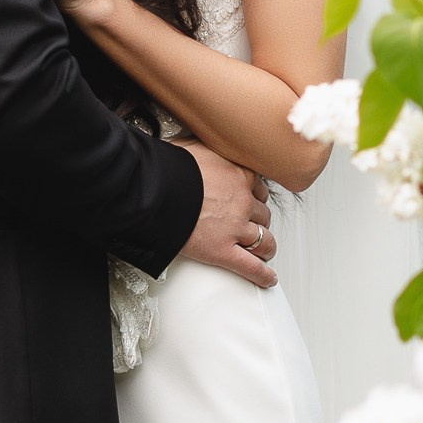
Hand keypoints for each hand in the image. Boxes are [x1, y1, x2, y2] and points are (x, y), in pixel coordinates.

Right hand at [179, 144, 276, 290]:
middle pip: (263, 215)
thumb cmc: (168, 169)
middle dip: (259, 221)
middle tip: (252, 226)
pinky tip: (267, 279)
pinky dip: (262, 275)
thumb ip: (206, 148)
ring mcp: (235, 228)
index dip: (256, 197)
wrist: (155, 191)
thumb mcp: (193, 146)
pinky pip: (251, 267)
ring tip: (263, 252)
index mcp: (239, 175)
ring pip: (264, 241)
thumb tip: (200, 143)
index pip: (260, 188)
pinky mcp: (223, 251)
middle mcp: (242, 202)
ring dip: (265, 247)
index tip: (253, 201)